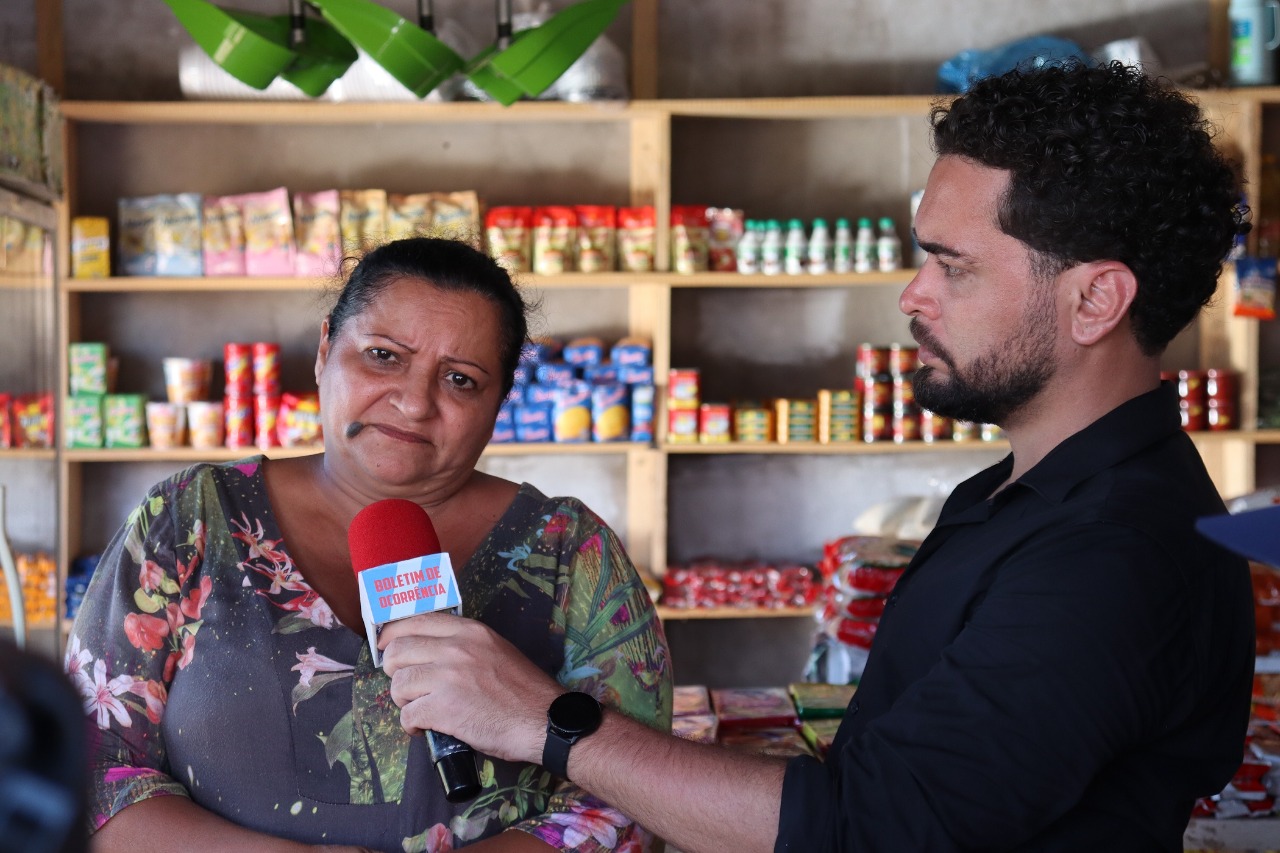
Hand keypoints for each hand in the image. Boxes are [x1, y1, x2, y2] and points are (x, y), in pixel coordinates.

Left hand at [378, 612, 560, 765]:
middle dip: (395, 672)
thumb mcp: (496, 650)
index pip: (415, 621)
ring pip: (398, 684)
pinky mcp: (444, 709)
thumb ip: (464, 645)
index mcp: (469, 631)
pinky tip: (425, 729)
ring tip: (420, 709)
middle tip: (407, 687)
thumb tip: (428, 651)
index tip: (386, 647)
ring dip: (404, 701)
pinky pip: (407, 715)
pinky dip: (412, 726)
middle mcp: (456, 648)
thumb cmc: (523, 690)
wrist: (544, 721)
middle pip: (398, 652)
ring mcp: (448, 677)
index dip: (393, 636)